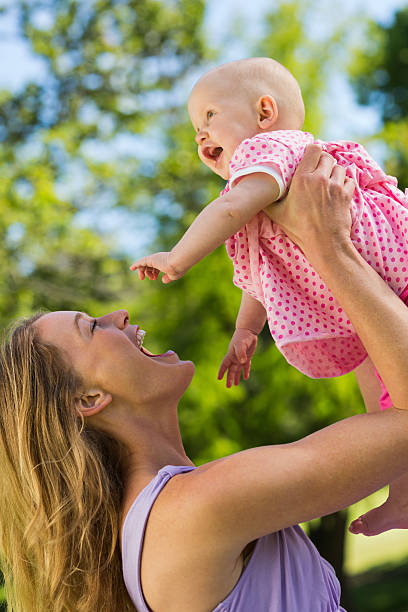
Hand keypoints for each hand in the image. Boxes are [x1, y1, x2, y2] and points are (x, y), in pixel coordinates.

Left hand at [130, 251, 183, 282]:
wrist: (178, 262)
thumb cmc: (178, 269)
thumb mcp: (173, 275)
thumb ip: (168, 278)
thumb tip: (163, 280)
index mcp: (165, 262)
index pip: (157, 267)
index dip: (154, 272)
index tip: (154, 278)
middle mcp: (160, 259)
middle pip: (150, 265)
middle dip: (147, 272)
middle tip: (144, 278)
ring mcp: (155, 259)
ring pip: (145, 264)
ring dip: (141, 271)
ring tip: (141, 278)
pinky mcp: (151, 259)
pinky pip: (141, 261)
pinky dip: (136, 264)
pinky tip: (132, 268)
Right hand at [218, 328, 257, 387]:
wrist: (248, 331)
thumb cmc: (243, 337)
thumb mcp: (241, 344)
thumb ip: (241, 353)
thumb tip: (242, 362)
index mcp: (231, 355)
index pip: (224, 365)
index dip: (221, 371)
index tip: (218, 378)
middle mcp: (235, 358)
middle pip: (231, 370)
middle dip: (229, 378)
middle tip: (228, 386)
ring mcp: (241, 358)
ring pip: (237, 370)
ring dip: (236, 377)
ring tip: (235, 384)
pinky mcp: (247, 357)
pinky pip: (246, 366)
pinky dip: (245, 372)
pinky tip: (246, 377)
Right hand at [264, 144, 354, 263]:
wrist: (324, 243)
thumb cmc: (299, 229)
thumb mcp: (277, 214)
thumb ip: (268, 199)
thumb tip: (257, 191)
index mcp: (302, 179)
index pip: (313, 149)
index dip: (312, 151)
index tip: (309, 158)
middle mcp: (320, 179)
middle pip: (327, 156)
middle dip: (322, 162)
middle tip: (317, 172)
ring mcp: (336, 186)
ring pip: (339, 167)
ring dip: (334, 172)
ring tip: (327, 182)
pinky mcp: (347, 194)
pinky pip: (349, 179)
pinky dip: (344, 183)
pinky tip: (337, 191)